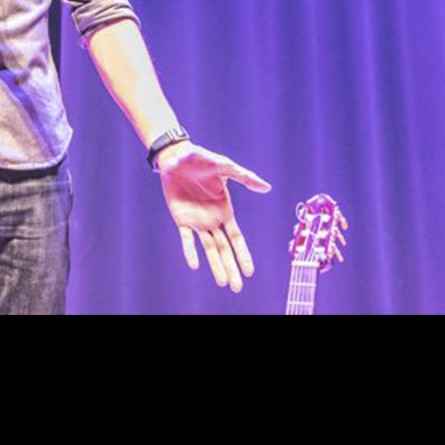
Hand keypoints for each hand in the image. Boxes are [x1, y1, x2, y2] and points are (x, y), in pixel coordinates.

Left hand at [155, 143, 271, 292]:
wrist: (176, 156)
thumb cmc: (202, 159)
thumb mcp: (225, 167)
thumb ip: (245, 177)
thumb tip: (267, 187)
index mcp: (225, 210)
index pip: (236, 238)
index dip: (243, 255)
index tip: (250, 272)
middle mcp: (213, 220)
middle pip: (224, 249)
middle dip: (231, 267)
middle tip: (238, 287)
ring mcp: (197, 221)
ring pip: (208, 249)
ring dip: (215, 265)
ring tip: (223, 284)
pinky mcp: (181, 218)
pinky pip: (186, 239)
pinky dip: (189, 251)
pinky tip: (193, 265)